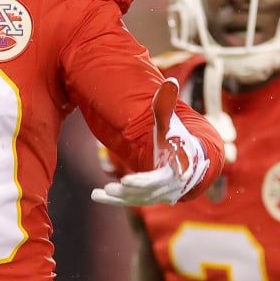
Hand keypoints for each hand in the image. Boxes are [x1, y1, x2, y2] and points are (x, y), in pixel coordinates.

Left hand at [92, 81, 208, 206]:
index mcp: (173, 171)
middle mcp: (165, 187)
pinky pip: (127, 200)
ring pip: (135, 199)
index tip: (128, 180)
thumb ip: (166, 107)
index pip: (160, 179)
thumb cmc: (175, 141)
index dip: (145, 182)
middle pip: (147, 193)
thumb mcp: (170, 125)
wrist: (185, 163)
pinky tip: (94, 195)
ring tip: (102, 192)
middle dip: (131, 191)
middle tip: (115, 187)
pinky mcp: (143, 197)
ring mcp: (154, 195)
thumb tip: (171, 81)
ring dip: (119, 197)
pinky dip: (111, 200)